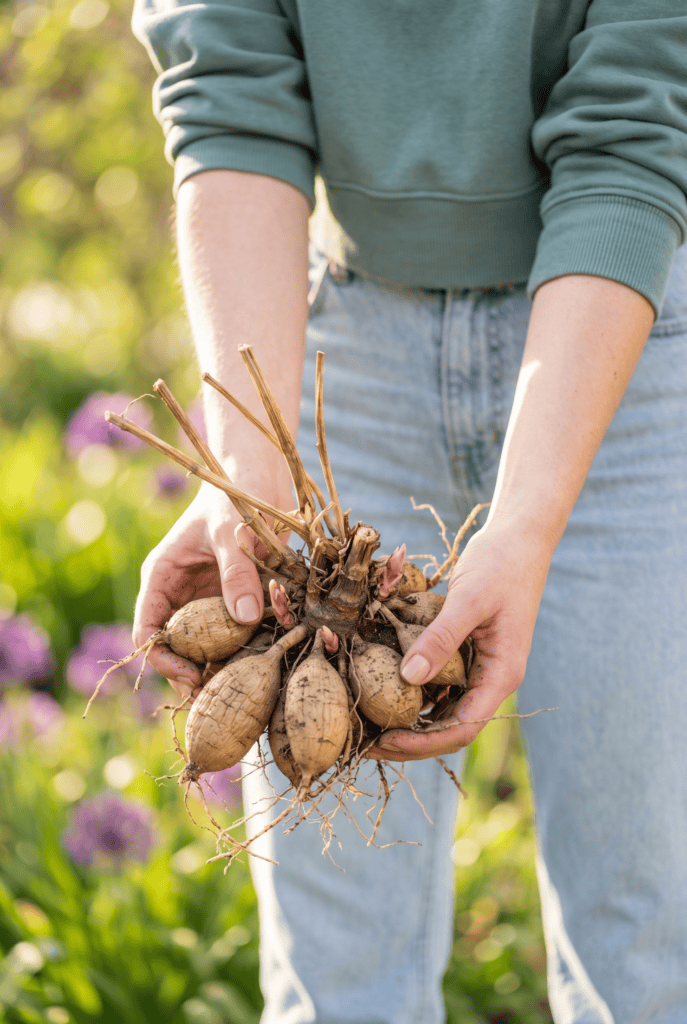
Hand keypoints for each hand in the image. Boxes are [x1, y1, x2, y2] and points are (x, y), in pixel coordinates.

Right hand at [132, 460, 293, 703]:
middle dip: (200, 673)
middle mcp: (184, 594)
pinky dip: (260, 640)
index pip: (148, 632)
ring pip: (214, 645)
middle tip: (226, 697)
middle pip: (181, 649)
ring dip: (233, 661)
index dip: (164, 661)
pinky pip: (247, 630)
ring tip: (254, 679)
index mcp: (164, 578)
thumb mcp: (231, 531)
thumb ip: (237, 572)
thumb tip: (245, 617)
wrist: (262, 474)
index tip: (193, 678)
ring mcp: (213, 598)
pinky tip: (279, 644)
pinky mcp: (242, 597)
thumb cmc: (235, 493)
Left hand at [365, 521, 552, 760]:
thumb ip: (441, 638)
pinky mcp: (465, 649)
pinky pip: (437, 678)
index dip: (422, 742)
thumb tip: (408, 678)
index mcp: (502, 674)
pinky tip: (381, 684)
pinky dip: (411, 686)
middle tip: (365, 741)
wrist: (519, 537)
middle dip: (409, 738)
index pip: (462, 727)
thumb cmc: (501, 564)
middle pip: (449, 725)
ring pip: (441, 705)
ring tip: (367, 720)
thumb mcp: (469, 600)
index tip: (384, 740)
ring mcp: (478, 664)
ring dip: (408, 716)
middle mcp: (491, 677)